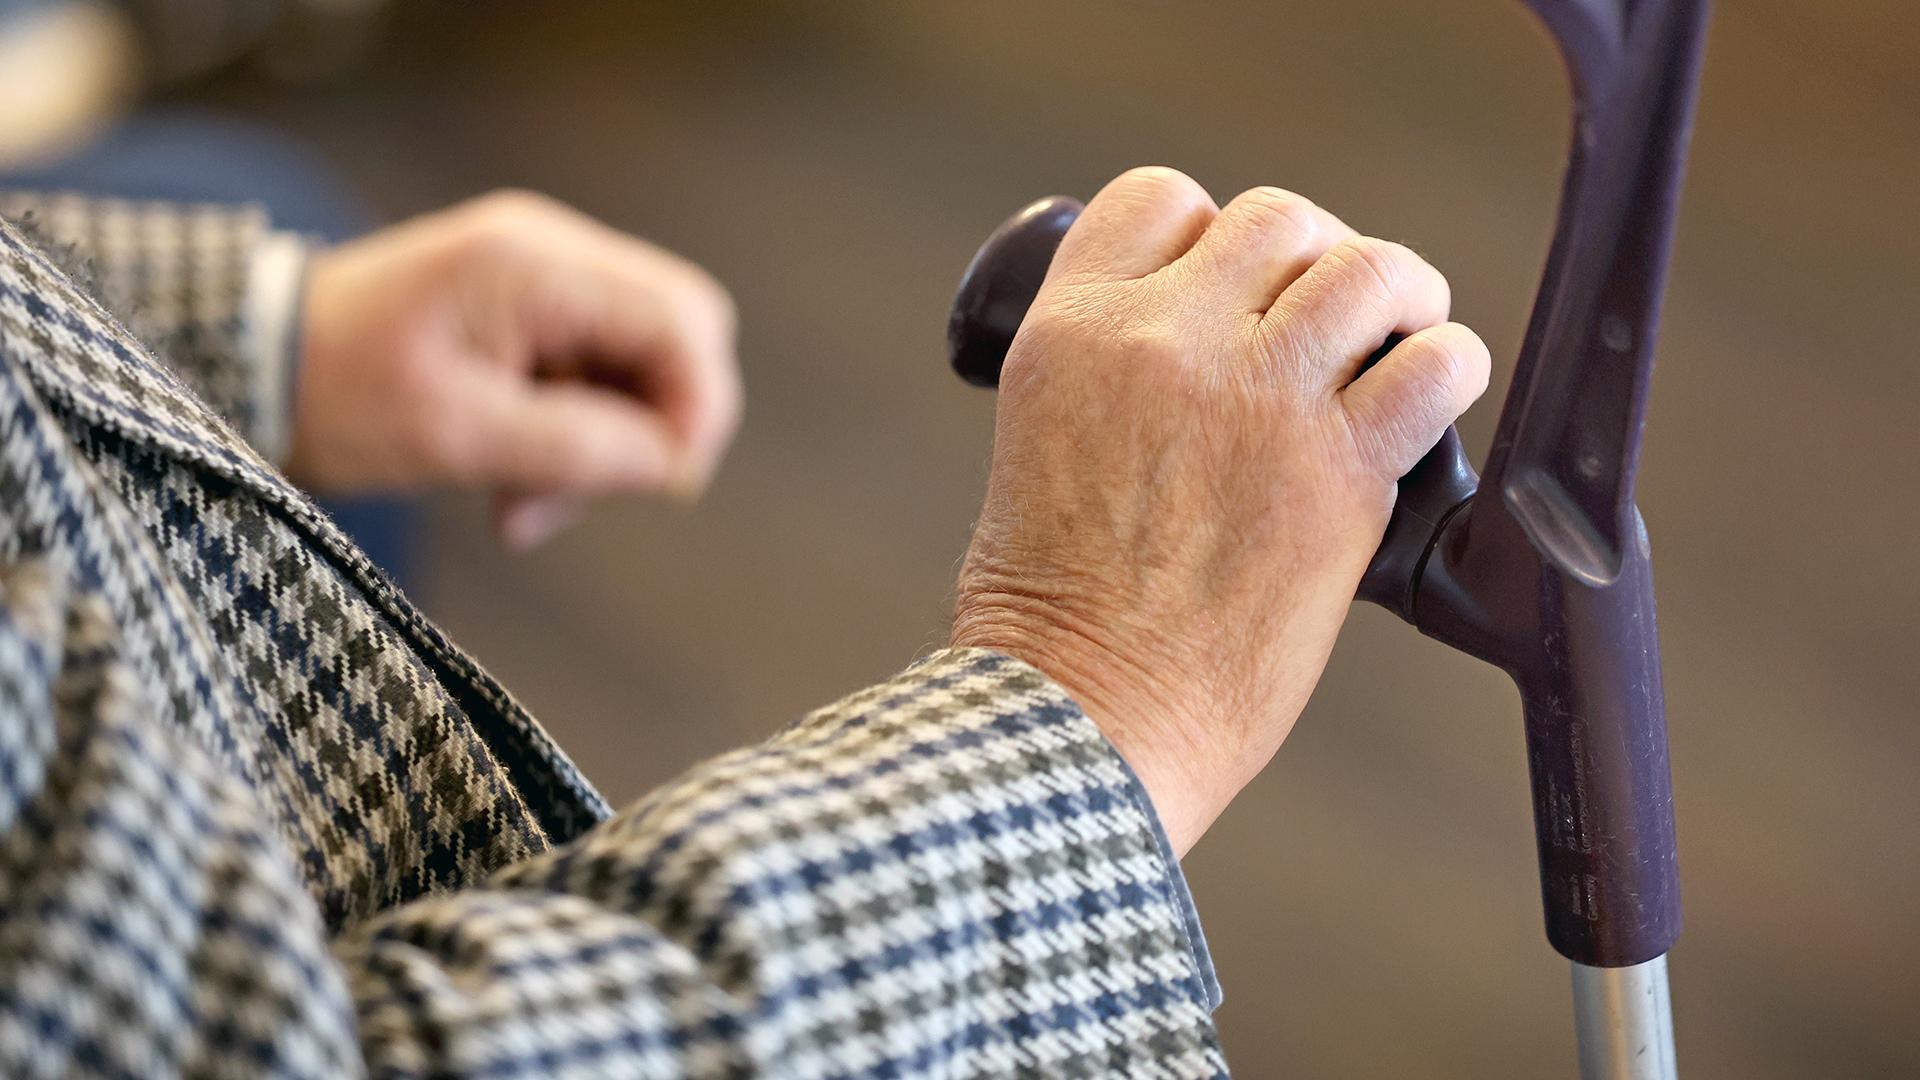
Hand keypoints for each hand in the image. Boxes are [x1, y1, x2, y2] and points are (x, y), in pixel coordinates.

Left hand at [290, 190, 741, 547]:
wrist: (252, 363)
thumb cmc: (336, 392)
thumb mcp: (455, 434)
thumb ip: (575, 447)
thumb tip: (674, 468)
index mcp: (535, 265)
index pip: (682, 320)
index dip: (698, 407)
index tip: (665, 485)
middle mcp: (552, 252)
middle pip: (680, 331)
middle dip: (659, 424)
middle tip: (594, 494)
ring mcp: (543, 276)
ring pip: (643, 362)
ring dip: (610, 444)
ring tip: (526, 508)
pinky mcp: (530, 309)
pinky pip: (597, 372)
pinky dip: (578, 436)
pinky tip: (518, 484)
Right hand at [950, 167, 1489, 854]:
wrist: (1083, 720)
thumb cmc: (1049, 620)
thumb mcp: (1038, 450)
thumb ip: (1110, 383)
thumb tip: (1194, 363)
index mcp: (1073, 332)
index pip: (1160, 200)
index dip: (1211, 230)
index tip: (1237, 284)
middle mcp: (1166, 342)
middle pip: (1277, 222)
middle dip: (1314, 256)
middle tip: (1333, 317)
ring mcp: (1257, 401)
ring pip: (1367, 270)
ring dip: (1399, 292)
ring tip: (1406, 329)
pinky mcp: (1337, 474)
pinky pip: (1434, 368)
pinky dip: (1451, 368)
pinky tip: (1438, 394)